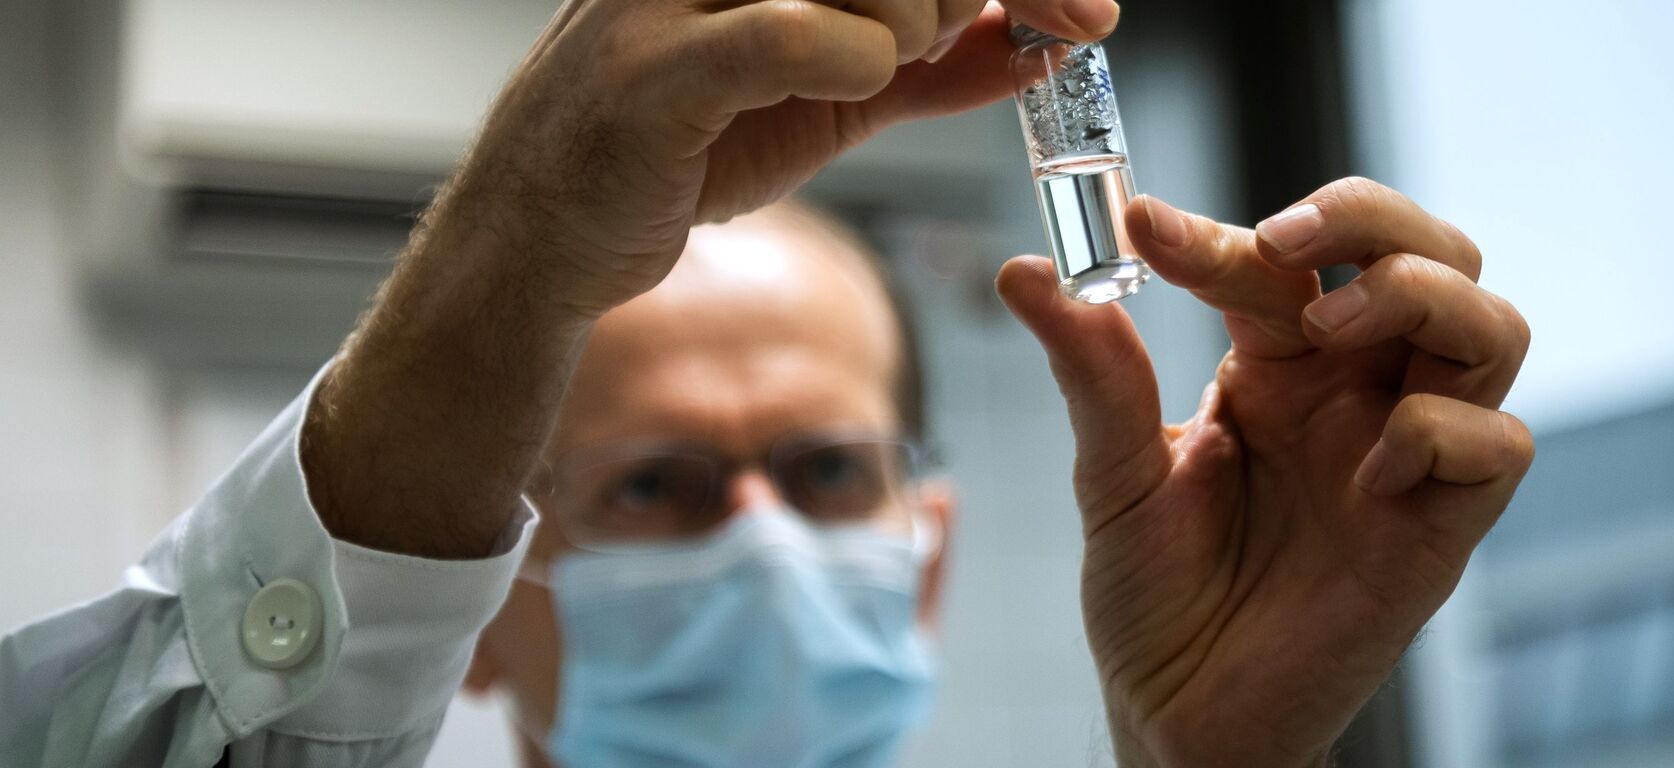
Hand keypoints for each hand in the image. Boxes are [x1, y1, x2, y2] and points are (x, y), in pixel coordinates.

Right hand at [305, 0, 1118, 557]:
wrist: (548, 236)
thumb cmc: (680, 149)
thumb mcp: (829, 100)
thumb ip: (931, 65)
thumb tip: (1039, 42)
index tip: (1088, 11)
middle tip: (965, 44)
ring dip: (913, 32)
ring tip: (870, 71)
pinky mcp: (656, 67)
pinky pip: (797, 35)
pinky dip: (854, 58)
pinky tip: (851, 77)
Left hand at [997, 178, 1534, 766]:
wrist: (1179, 713)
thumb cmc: (1158, 594)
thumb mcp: (1113, 474)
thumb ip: (1093, 371)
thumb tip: (1028, 272)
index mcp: (1282, 363)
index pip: (1290, 257)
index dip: (1223, 231)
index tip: (1140, 228)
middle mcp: (1358, 392)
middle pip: (1433, 251)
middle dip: (1372, 217)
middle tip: (1282, 242)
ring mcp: (1408, 454)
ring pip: (1491, 324)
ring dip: (1421, 296)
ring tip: (1328, 331)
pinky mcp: (1441, 528)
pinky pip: (1499, 445)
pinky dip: (1439, 430)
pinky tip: (1364, 474)